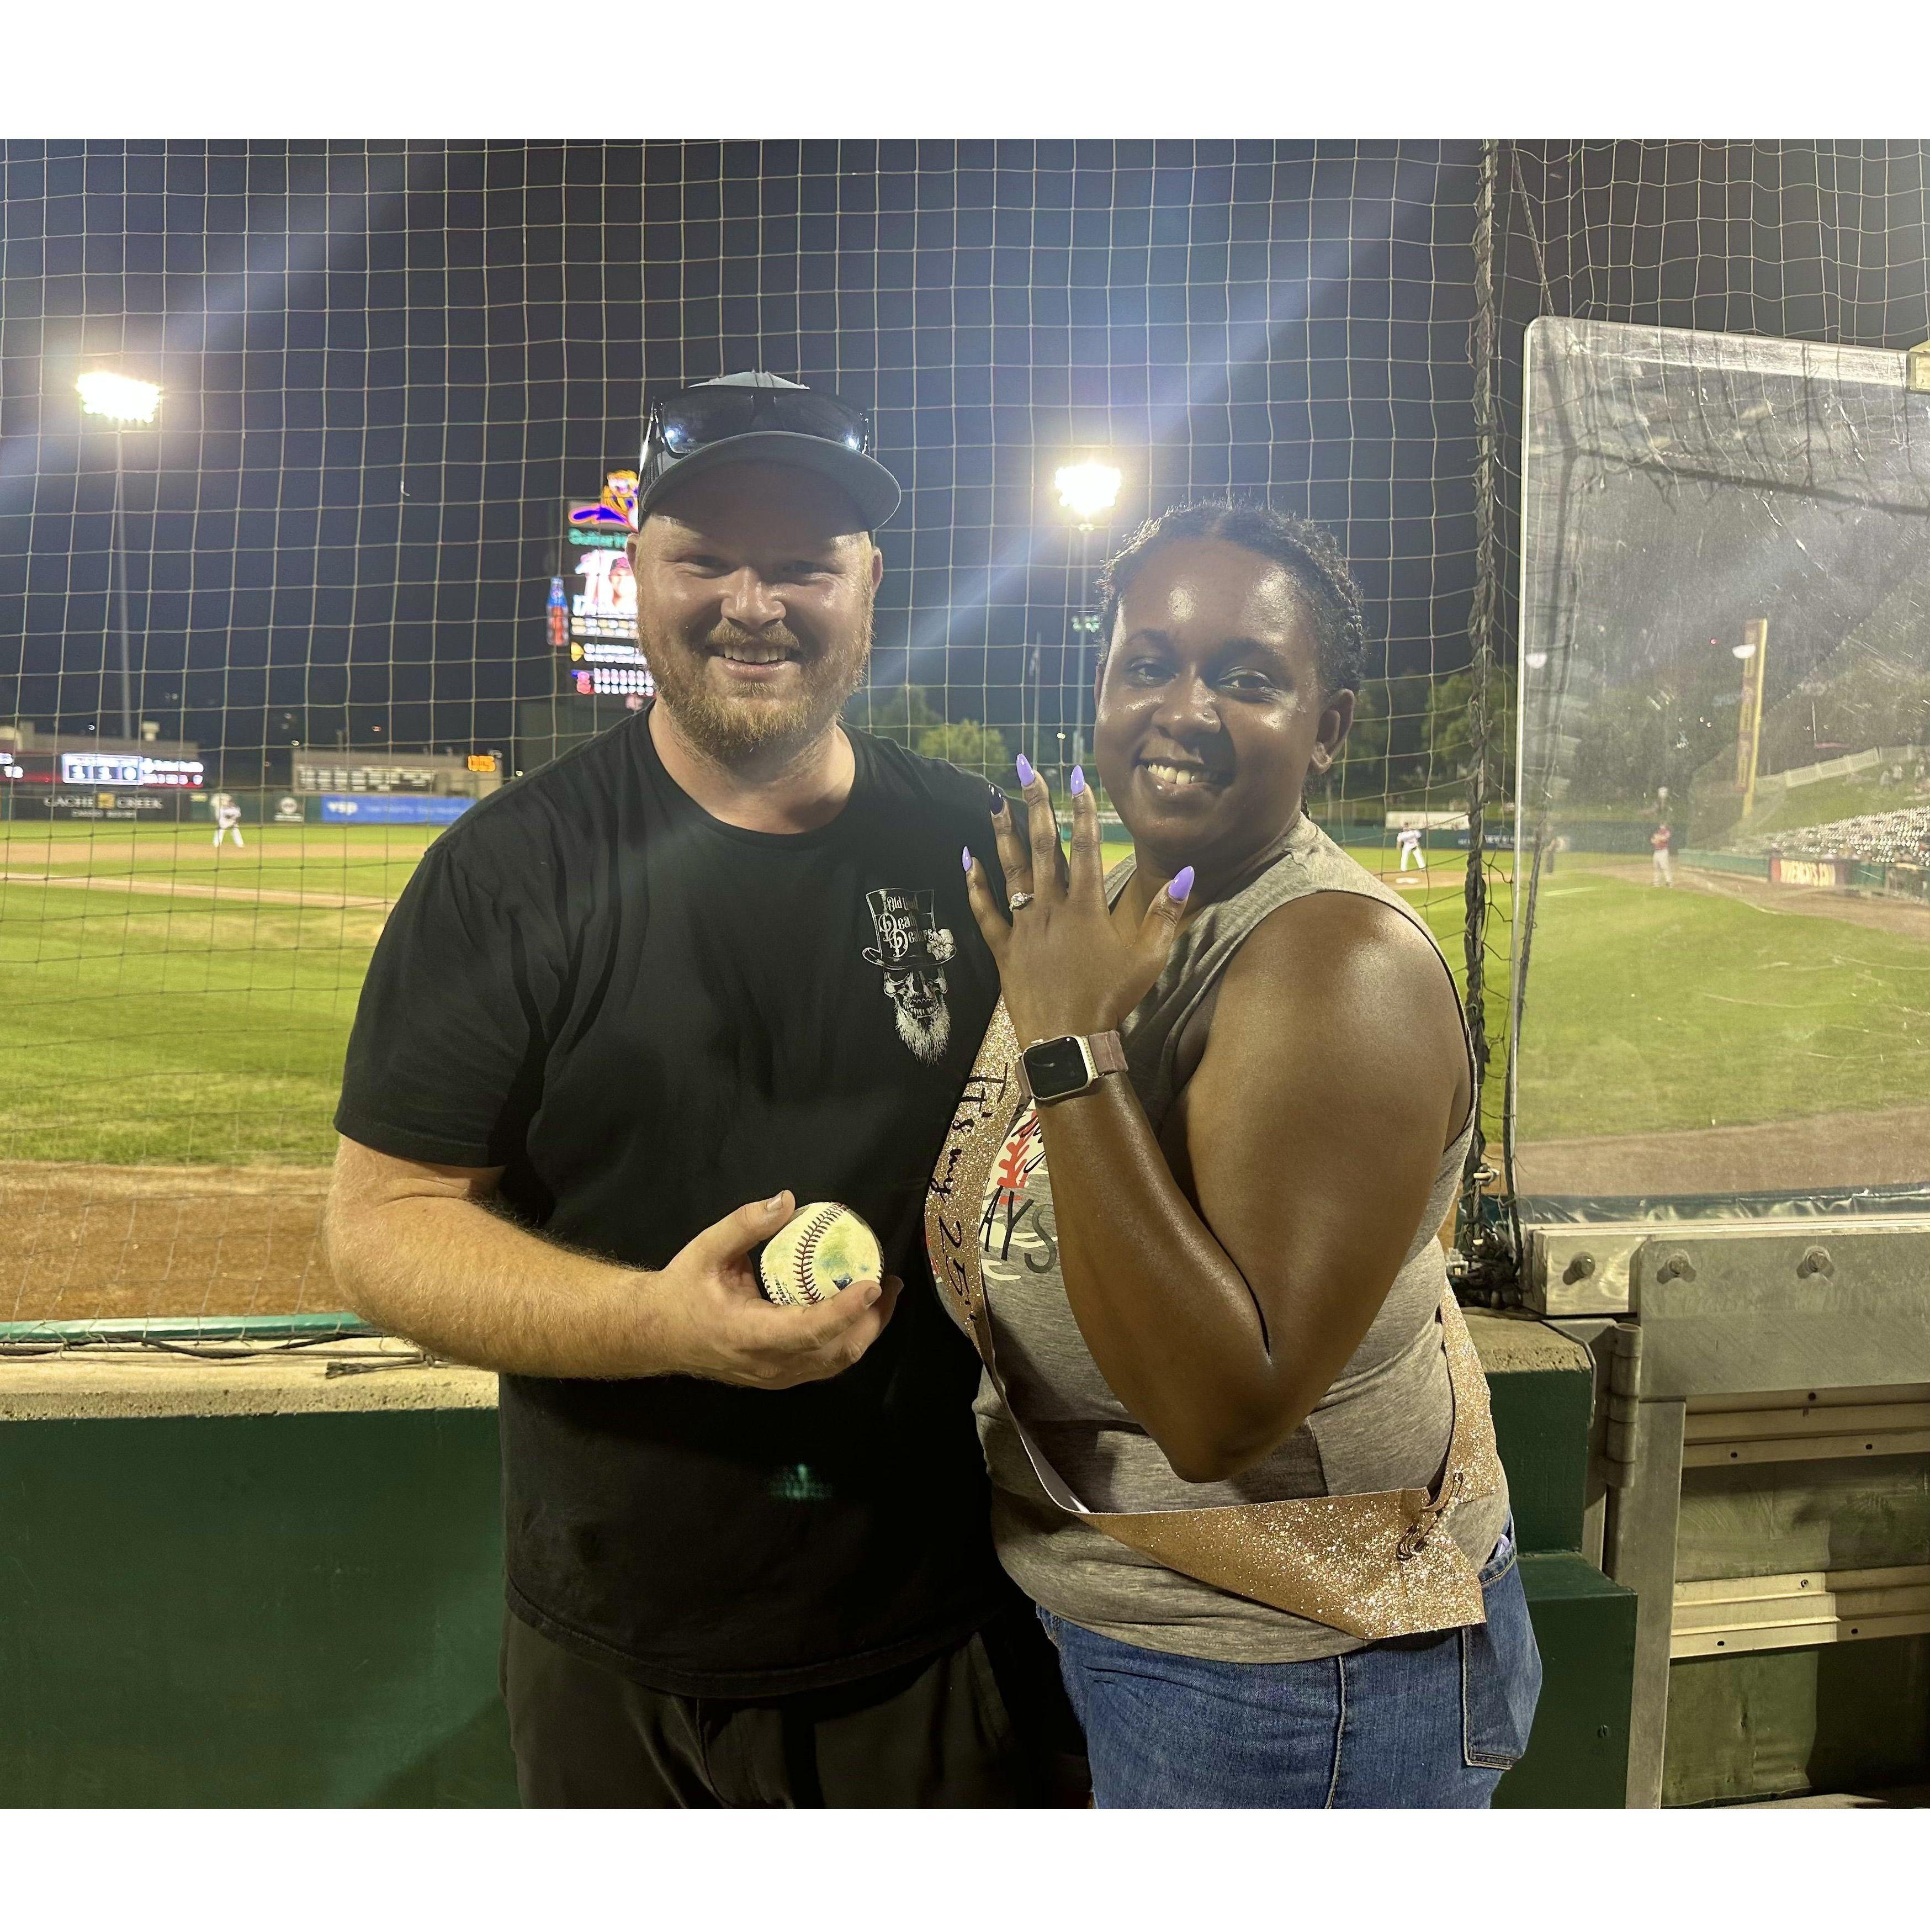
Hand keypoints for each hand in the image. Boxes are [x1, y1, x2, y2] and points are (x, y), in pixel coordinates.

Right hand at [650, 1191, 900, 1387]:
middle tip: (891, 1283)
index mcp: (748, 1334)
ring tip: (885, 1298)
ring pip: (834, 1363)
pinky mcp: (779, 1377)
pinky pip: (823, 1365)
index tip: (873, 1283)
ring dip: (866, 1332)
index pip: (809, 1329)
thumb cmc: (681, 1289)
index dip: (846, 1310)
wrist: (655, 1332)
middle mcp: (767, 1363)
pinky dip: (848, 1342)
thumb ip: (745, 1225)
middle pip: (835, 1352)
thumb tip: (786, 1200)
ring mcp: (775, 1376)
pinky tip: (860, 1317)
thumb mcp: (706, 1250)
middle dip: (872, 1320)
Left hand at [963, 760, 1191, 1045]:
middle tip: (1025, 768)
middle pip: (1043, 845)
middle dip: (1035, 803)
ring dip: (1002, 832)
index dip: (1081, 809)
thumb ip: (1166, 913)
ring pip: (1011, 870)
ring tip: (993, 797)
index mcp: (1087, 906)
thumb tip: (1187, 872)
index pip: (1086, 846)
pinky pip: (985, 911)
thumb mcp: (1149, 958)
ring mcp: (1024, 926)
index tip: (1075, 776)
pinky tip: (967, 858)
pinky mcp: (1004, 948)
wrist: (1068, 1040)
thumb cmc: (1111, 999)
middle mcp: (1052, 907)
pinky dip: (975, 885)